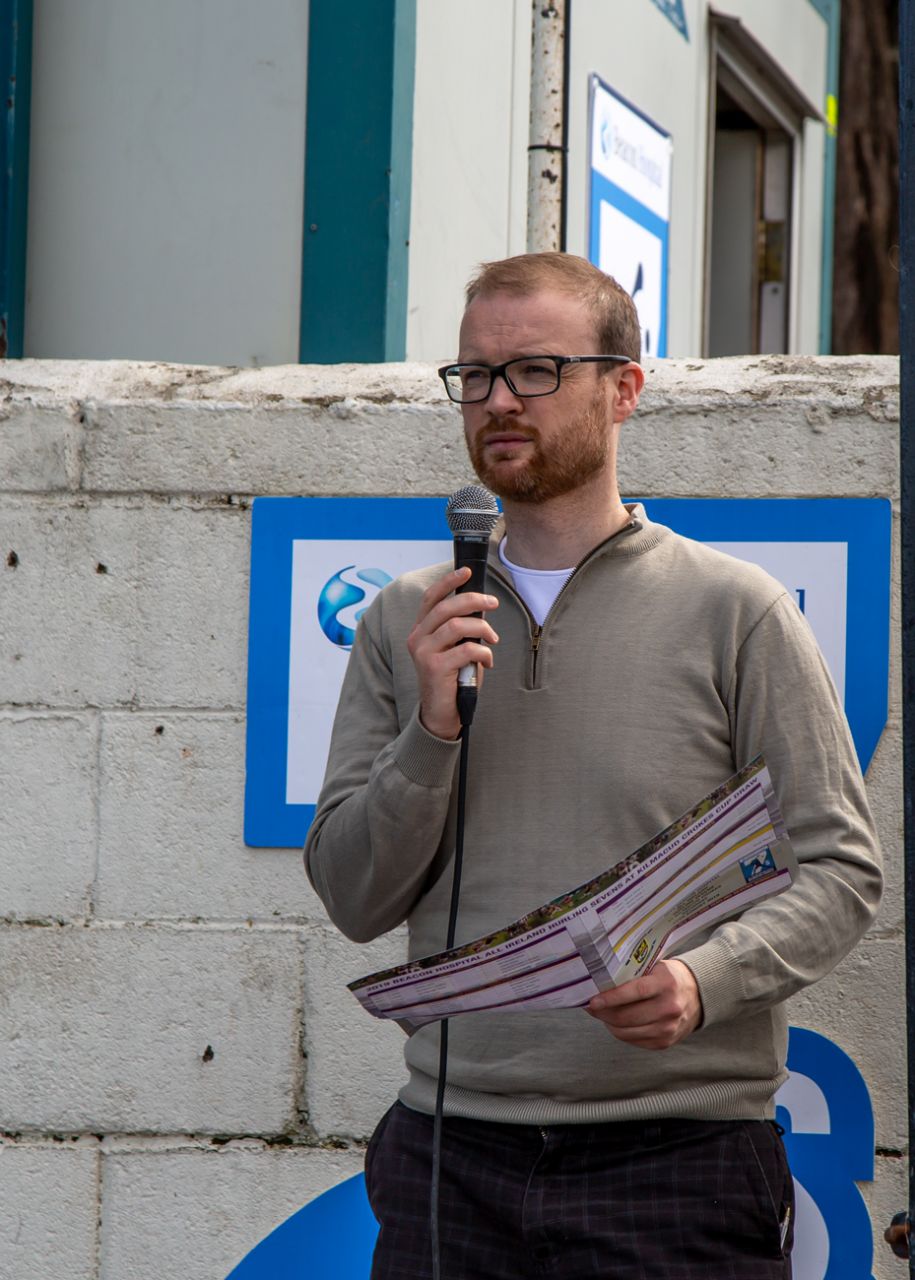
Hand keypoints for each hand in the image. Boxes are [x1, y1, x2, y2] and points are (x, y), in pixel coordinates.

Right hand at [406, 567, 498, 739]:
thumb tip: (481, 606)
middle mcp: (417, 638)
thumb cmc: (453, 679)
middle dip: (473, 600)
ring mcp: (423, 653)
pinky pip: (466, 649)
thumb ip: (461, 628)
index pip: (430, 598)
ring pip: (457, 626)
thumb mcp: (455, 648)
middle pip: (446, 607)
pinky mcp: (434, 667)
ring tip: (493, 639)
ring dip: (482, 628)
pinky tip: (487, 661)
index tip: (466, 571)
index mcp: (420, 630)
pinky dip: (483, 652)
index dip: (448, 582)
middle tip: (493, 603)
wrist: (443, 714)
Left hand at [586, 959, 701, 1049]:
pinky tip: (615, 1023)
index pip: (634, 992)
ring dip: (609, 1024)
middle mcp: (669, 1008)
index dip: (611, 998)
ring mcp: (668, 1028)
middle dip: (603, 1013)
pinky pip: (634, 1041)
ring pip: (626, 1032)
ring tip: (601, 1014)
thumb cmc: (669, 978)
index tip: (593, 1000)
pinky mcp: (665, 1043)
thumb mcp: (655, 968)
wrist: (698, 996)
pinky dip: (620, 1033)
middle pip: (627, 1016)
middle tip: (592, 1007)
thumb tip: (600, 983)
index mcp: (666, 984)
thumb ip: (633, 975)